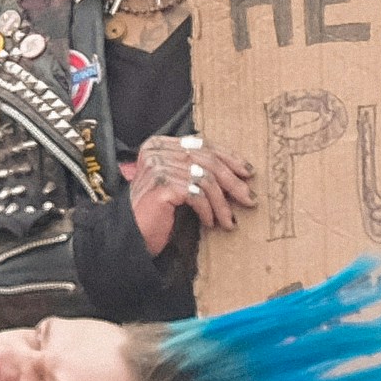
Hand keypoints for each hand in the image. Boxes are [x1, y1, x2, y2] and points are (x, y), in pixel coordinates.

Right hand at [124, 132, 255, 255]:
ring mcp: (158, 166)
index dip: (229, 157)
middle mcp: (156, 151)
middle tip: (249, 199)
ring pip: (206, 179)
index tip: (247, 172)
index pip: (202, 144)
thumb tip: (237, 172)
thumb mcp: (176, 184)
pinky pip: (198, 194)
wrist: (130, 236)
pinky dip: (208, 210)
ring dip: (222, 203)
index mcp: (159, 145)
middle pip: (207, 159)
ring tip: (228, 220)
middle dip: (233, 181)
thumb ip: (194, 169)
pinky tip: (210, 222)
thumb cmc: (155, 213)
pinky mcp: (162, 185)